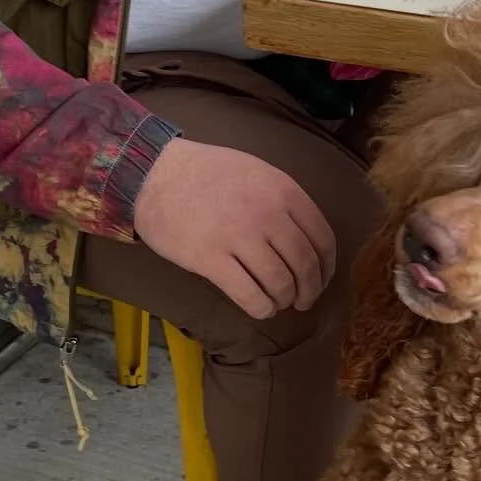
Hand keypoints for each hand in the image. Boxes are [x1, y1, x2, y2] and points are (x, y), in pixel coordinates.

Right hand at [133, 139, 335, 319]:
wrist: (154, 173)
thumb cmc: (207, 173)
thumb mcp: (257, 172)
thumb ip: (285, 201)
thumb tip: (308, 240)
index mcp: (284, 191)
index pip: (323, 239)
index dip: (326, 268)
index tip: (321, 280)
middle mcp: (267, 214)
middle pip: (305, 266)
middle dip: (310, 290)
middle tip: (302, 300)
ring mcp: (239, 237)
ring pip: (280, 284)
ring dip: (284, 300)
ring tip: (278, 302)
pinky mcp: (211, 260)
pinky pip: (250, 296)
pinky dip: (262, 308)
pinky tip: (261, 308)